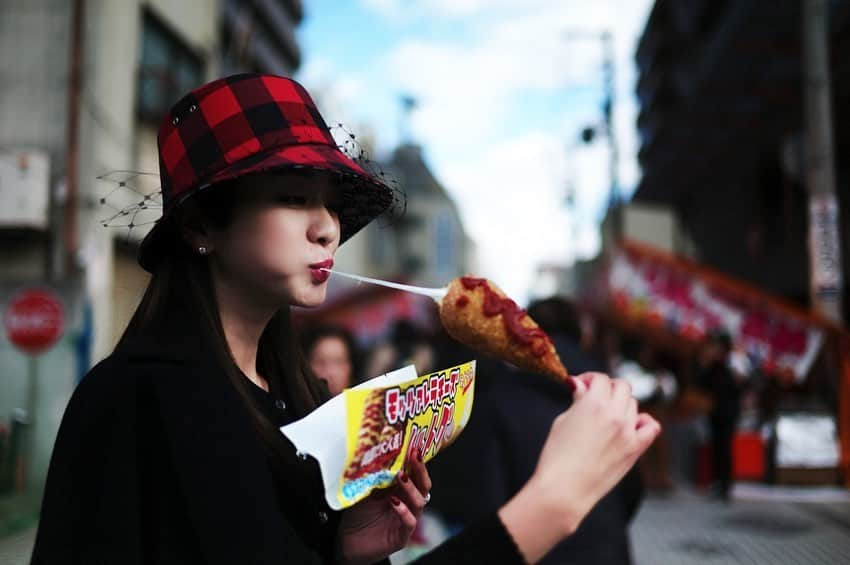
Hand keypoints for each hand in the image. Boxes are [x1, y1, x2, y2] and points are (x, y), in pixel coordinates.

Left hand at [338, 452, 431, 564]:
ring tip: (401, 477)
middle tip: (415, 456)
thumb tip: (377, 454)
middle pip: (423, 486)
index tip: (413, 447)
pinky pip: (410, 523)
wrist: (347, 542)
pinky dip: (404, 512)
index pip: (414, 474)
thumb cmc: (358, 515)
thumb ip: (374, 476)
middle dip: (420, 470)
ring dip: (412, 488)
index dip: (416, 461)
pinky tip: (395, 502)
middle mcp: (407, 504)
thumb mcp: (365, 491)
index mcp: (400, 491)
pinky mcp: (401, 536)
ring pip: (420, 502)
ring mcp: (406, 519)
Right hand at [535, 373, 658, 523]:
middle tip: (594, 397)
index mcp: (594, 403)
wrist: (564, 489)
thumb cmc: (557, 456)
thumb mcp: (562, 420)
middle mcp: (615, 414)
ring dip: (621, 404)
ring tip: (606, 416)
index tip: (581, 387)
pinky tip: (630, 426)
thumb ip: (577, 400)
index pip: (601, 379)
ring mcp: (628, 432)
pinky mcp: (635, 450)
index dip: (590, 379)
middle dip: (607, 388)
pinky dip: (643, 422)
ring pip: (633, 404)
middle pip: (622, 387)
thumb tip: (580, 384)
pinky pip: (651, 427)